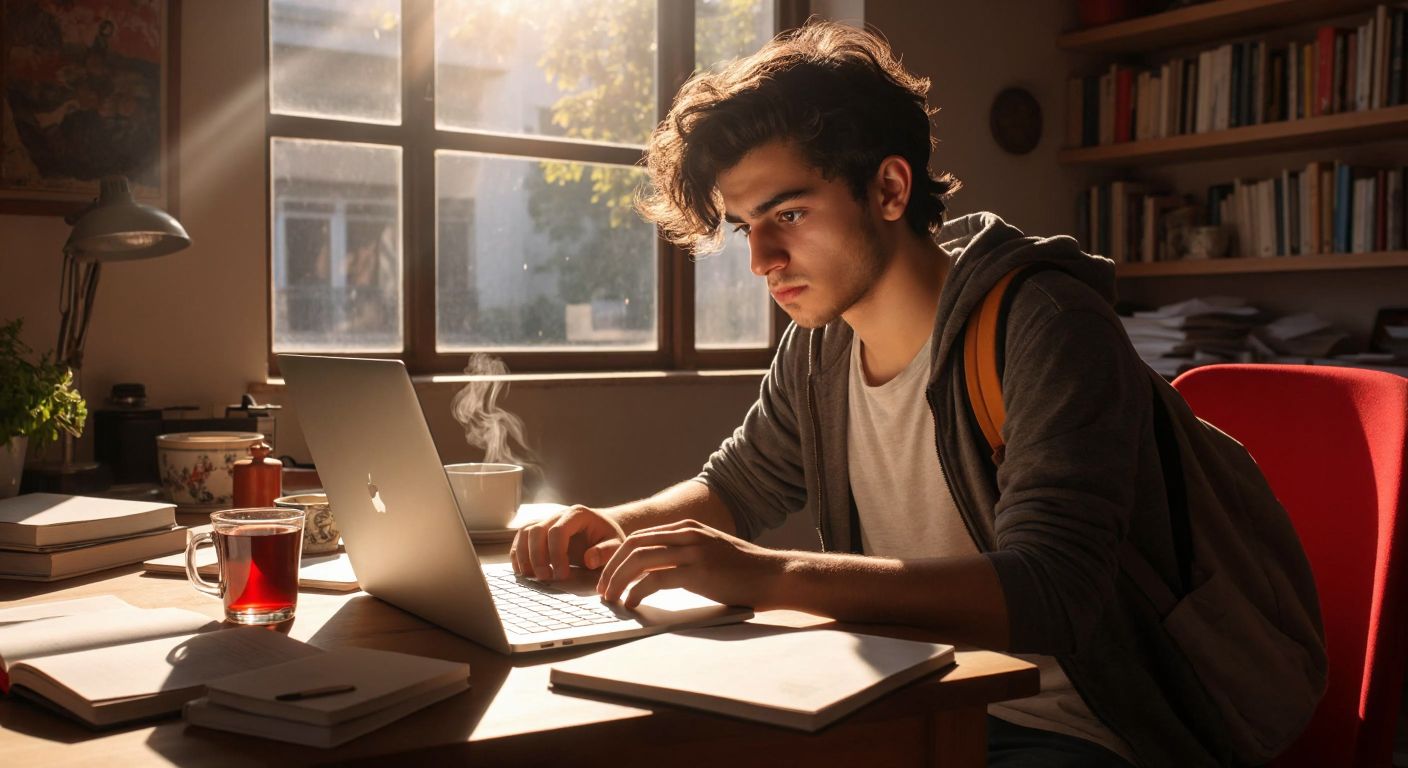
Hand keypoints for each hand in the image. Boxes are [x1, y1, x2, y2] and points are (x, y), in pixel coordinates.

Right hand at [510, 505, 624, 580]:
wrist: (601, 531)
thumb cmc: (608, 539)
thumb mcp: (616, 545)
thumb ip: (606, 552)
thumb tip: (589, 560)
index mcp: (578, 514)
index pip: (558, 531)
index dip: (556, 554)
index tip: (562, 575)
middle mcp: (558, 514)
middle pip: (537, 531)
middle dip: (537, 557)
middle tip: (545, 578)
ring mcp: (546, 521)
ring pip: (525, 533)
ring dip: (524, 556)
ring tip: (532, 577)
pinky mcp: (538, 531)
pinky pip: (521, 539)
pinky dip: (518, 555)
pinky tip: (524, 571)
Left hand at [596, 519, 781, 608]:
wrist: (772, 575)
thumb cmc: (743, 570)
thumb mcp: (710, 551)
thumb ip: (685, 554)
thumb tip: (654, 572)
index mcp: (687, 528)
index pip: (640, 537)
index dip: (618, 557)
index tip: (608, 577)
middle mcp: (686, 534)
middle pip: (633, 545)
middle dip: (611, 567)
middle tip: (602, 589)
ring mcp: (692, 551)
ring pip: (639, 560)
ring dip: (618, 580)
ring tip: (611, 598)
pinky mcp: (697, 571)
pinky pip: (655, 579)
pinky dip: (637, 591)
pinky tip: (632, 603)